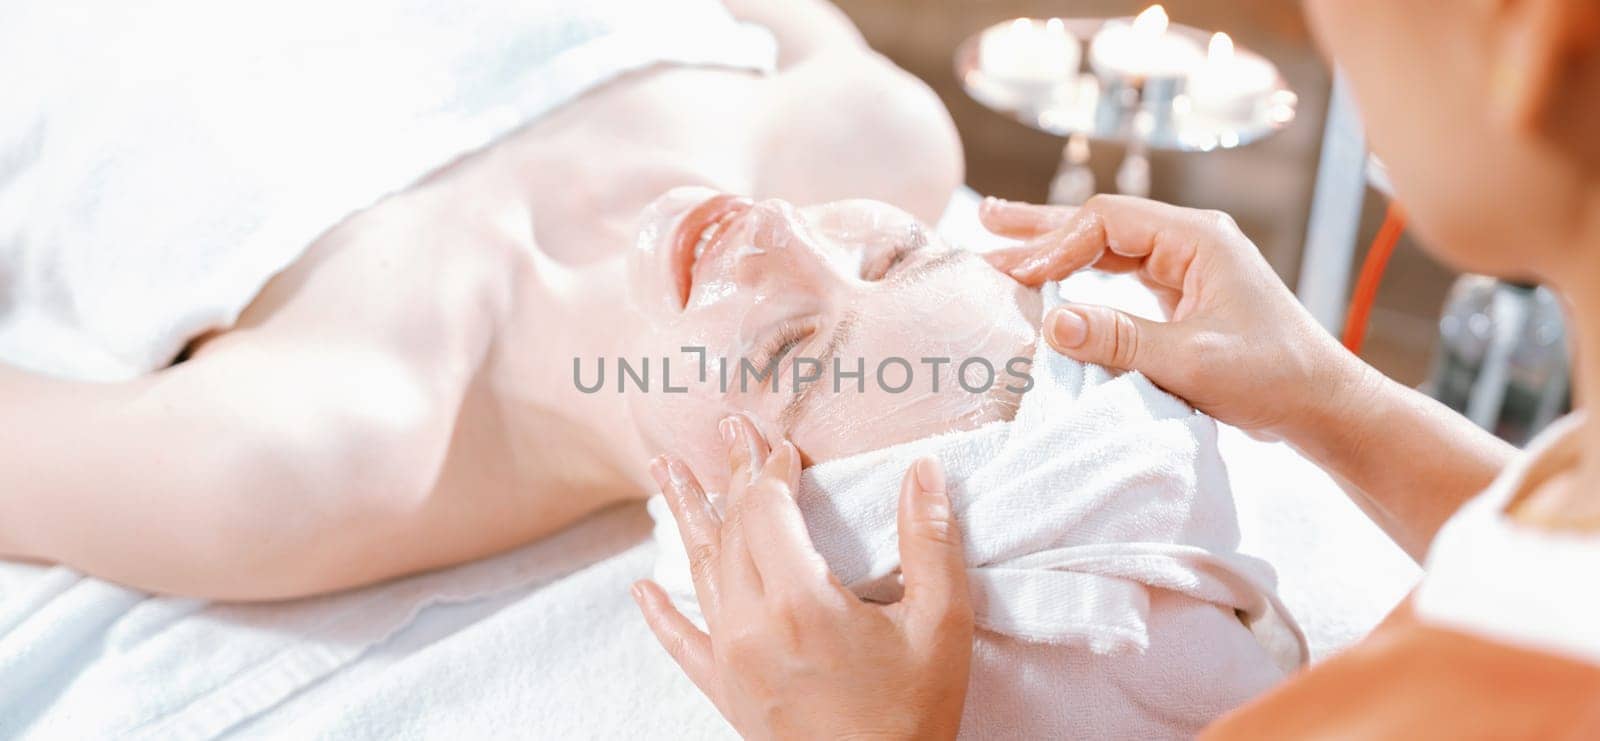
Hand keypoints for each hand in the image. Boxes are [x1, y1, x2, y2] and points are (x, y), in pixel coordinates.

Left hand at [632, 413, 973, 739]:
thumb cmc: (914, 716)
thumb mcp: (941, 626)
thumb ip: (929, 542)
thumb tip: (923, 471)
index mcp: (801, 602)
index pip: (768, 510)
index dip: (773, 470)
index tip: (783, 444)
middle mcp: (752, 625)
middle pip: (732, 531)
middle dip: (733, 476)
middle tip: (728, 430)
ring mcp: (731, 660)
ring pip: (700, 571)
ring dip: (685, 515)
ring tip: (664, 468)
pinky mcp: (726, 692)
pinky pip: (682, 643)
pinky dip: (660, 613)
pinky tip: (641, 588)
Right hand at [980, 194, 1375, 438]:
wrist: (1323, 406)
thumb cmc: (1273, 379)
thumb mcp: (1191, 362)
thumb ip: (1120, 339)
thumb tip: (1052, 322)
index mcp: (1198, 239)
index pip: (1107, 223)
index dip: (1057, 246)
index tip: (1019, 279)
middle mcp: (1191, 242)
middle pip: (1101, 223)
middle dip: (1042, 227)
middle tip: (986, 225)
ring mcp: (1187, 268)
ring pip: (1107, 248)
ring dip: (1056, 249)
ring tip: (1002, 240)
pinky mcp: (1183, 297)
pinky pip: (1121, 276)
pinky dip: (1080, 276)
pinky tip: (1051, 282)